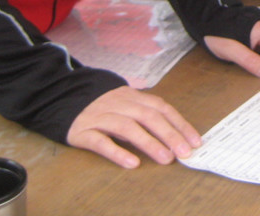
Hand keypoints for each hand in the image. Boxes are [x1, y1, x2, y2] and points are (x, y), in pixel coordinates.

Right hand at [66, 86, 201, 168]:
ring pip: (128, 127)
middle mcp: (119, 104)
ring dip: (150, 143)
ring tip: (166, 158)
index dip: (179, 124)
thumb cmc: (104, 106)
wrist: (64, 97)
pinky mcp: (83, 131)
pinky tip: (132, 163)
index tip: (195, 141)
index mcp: (133, 97)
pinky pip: (101, 142)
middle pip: (148, 117)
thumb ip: (146, 114)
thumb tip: (174, 134)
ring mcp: (100, 116)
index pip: (161, 108)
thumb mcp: (127, 104)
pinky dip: (118, 152)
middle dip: (169, 135)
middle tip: (184, 152)